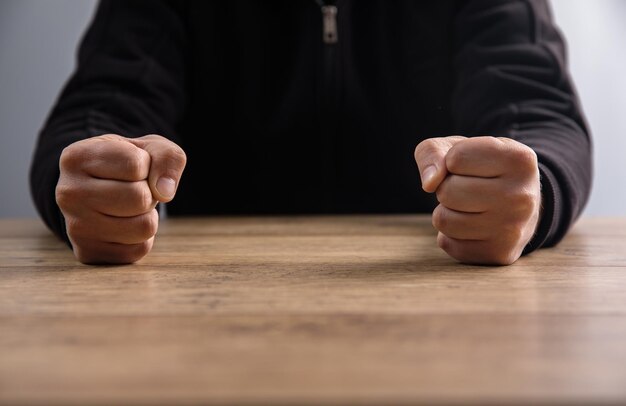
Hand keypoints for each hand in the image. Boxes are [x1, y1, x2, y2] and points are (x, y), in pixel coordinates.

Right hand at [56, 134, 186, 263]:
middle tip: (134, 189)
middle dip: (149, 193)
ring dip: (147, 215)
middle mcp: (68, 192)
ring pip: (144, 227)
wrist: (99, 190)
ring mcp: (75, 226)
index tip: (133, 166)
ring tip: (130, 206)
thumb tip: (165, 192)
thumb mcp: (150, 148)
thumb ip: (168, 157)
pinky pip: (139, 249)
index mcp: (77, 157)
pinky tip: (124, 224)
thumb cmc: (127, 164)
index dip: (147, 166)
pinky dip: (142, 237)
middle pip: (140, 198)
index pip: (135, 165)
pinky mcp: (88, 252)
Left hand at [414, 136, 540, 264]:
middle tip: (468, 188)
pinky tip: (473, 226)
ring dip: (447, 211)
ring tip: (470, 207)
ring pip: (443, 220)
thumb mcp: (459, 147)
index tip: (471, 165)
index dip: (453, 161)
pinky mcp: (499, 254)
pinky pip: (447, 243)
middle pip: (447, 191)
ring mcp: (512, 229)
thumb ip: (432, 152)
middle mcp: (522, 196)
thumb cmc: (483, 169)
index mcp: (520, 160)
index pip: (456, 158)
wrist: (521, 205)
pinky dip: (451, 234)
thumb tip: (429, 183)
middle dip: (447, 188)